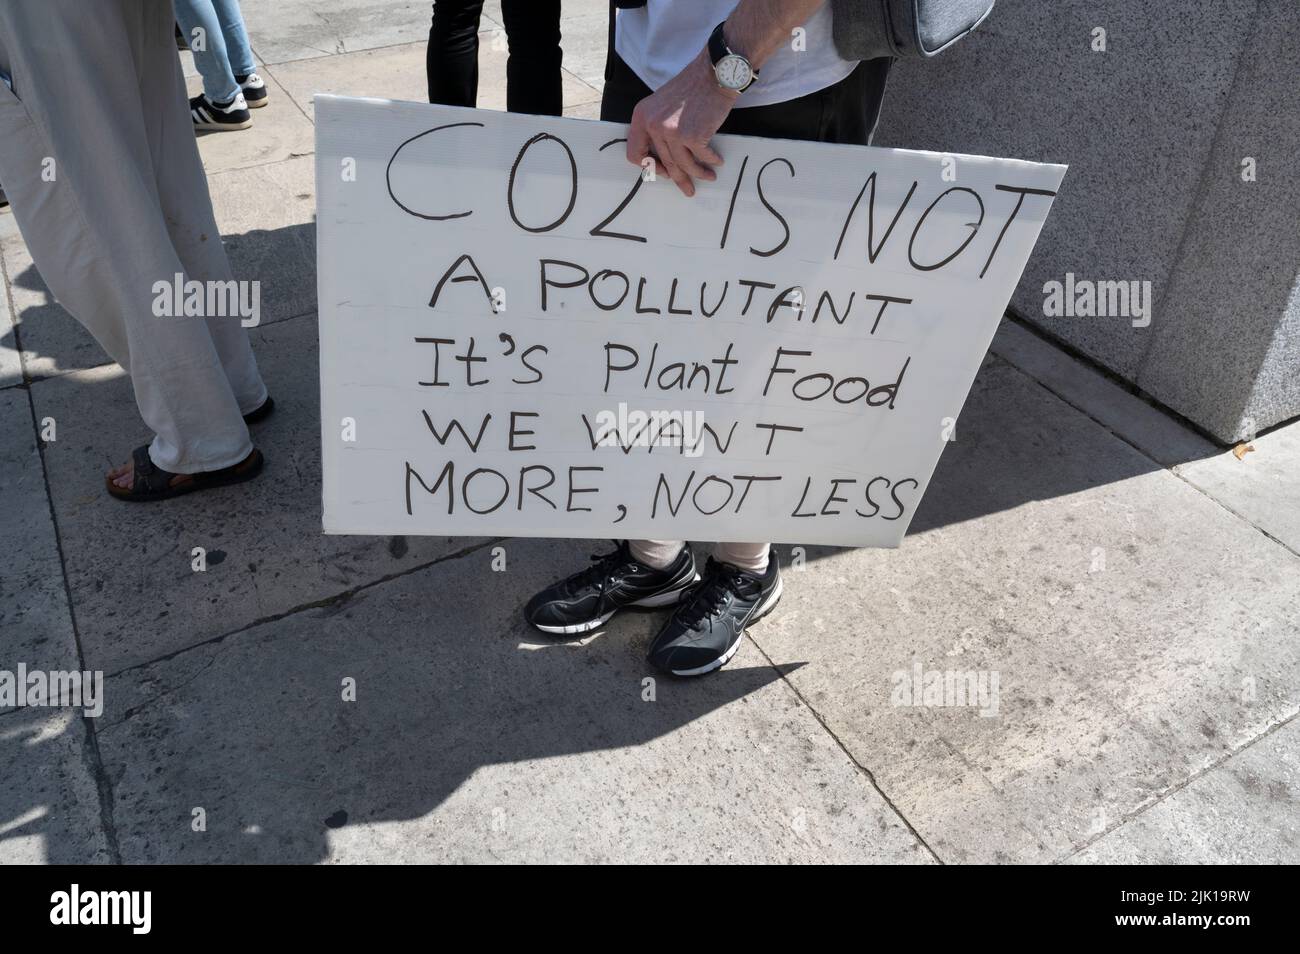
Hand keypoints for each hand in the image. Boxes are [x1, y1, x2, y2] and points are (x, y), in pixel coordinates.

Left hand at [626, 51, 736, 196]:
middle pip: (663, 163)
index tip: (662, 171)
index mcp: (642, 116)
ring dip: (697, 174)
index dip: (648, 166)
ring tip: (708, 177)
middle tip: (688, 189)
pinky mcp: (692, 136)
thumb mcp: (663, 104)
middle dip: (678, 178)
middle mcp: (653, 125)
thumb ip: (657, 126)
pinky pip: (701, 158)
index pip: (634, 153)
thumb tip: (664, 155)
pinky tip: (716, 162)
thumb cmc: (692, 87)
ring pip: (682, 165)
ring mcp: (672, 132)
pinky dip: (710, 162)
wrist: (714, 74)